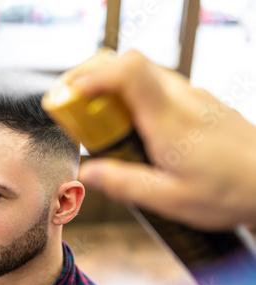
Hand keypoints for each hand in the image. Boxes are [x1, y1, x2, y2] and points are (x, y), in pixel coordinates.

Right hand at [71, 50, 255, 229]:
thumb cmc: (231, 192)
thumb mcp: (171, 199)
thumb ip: (125, 184)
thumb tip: (88, 172)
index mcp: (170, 119)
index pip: (129, 72)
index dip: (95, 74)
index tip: (72, 92)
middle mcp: (182, 98)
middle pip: (131, 65)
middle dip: (96, 78)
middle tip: (78, 106)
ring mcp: (194, 96)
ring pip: (145, 74)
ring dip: (116, 87)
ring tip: (102, 119)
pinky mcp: (200, 102)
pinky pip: (160, 86)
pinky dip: (136, 95)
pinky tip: (137, 125)